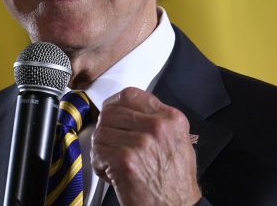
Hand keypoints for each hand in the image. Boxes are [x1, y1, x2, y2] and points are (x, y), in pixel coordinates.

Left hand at [91, 87, 201, 204]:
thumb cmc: (176, 181)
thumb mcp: (179, 141)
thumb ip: (158, 121)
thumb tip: (131, 111)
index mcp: (170, 118)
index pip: (131, 95)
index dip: (114, 104)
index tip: (111, 112)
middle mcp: (157, 127)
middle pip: (111, 112)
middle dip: (105, 128)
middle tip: (109, 143)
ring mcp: (141, 142)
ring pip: (101, 132)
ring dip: (101, 148)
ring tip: (111, 161)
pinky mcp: (125, 160)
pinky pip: (98, 151)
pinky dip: (99, 164)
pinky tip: (110, 172)